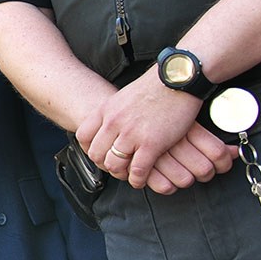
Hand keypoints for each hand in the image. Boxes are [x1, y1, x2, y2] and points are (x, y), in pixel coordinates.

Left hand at [77, 70, 234, 192]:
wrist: (177, 79)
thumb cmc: (155, 86)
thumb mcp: (123, 96)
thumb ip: (114, 112)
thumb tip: (111, 123)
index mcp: (106, 110)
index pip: (83, 137)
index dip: (89, 149)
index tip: (99, 154)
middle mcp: (114, 123)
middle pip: (96, 154)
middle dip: (104, 164)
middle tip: (116, 168)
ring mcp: (131, 134)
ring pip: (114, 165)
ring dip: (121, 174)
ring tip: (128, 174)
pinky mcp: (151, 144)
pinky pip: (137, 170)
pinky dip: (137, 180)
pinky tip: (141, 180)